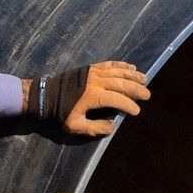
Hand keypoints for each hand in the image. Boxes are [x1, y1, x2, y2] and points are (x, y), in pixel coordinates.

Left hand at [36, 61, 150, 136]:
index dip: (129, 105)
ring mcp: (93, 72)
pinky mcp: (89, 68)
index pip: (117, 100)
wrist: (45, 94)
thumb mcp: (75, 125)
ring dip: (132, 75)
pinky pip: (109, 64)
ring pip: (117, 71)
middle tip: (147, 95)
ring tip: (144, 78)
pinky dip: (120, 65)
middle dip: (136, 89)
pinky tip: (130, 66)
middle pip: (121, 83)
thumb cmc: (60, 112)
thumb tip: (111, 126)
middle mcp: (96, 81)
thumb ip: (95, 128)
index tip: (136, 111)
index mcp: (93, 96)